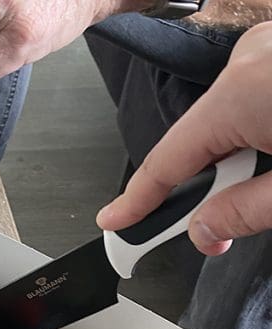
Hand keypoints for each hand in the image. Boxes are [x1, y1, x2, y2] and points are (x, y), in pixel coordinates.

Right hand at [97, 22, 271, 256]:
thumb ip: (245, 212)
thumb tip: (205, 229)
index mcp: (241, 94)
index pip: (165, 161)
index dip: (136, 201)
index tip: (114, 223)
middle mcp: (248, 63)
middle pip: (198, 144)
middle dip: (204, 193)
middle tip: (215, 234)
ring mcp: (266, 52)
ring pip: (226, 124)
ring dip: (237, 164)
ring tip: (267, 184)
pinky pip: (249, 101)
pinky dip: (253, 134)